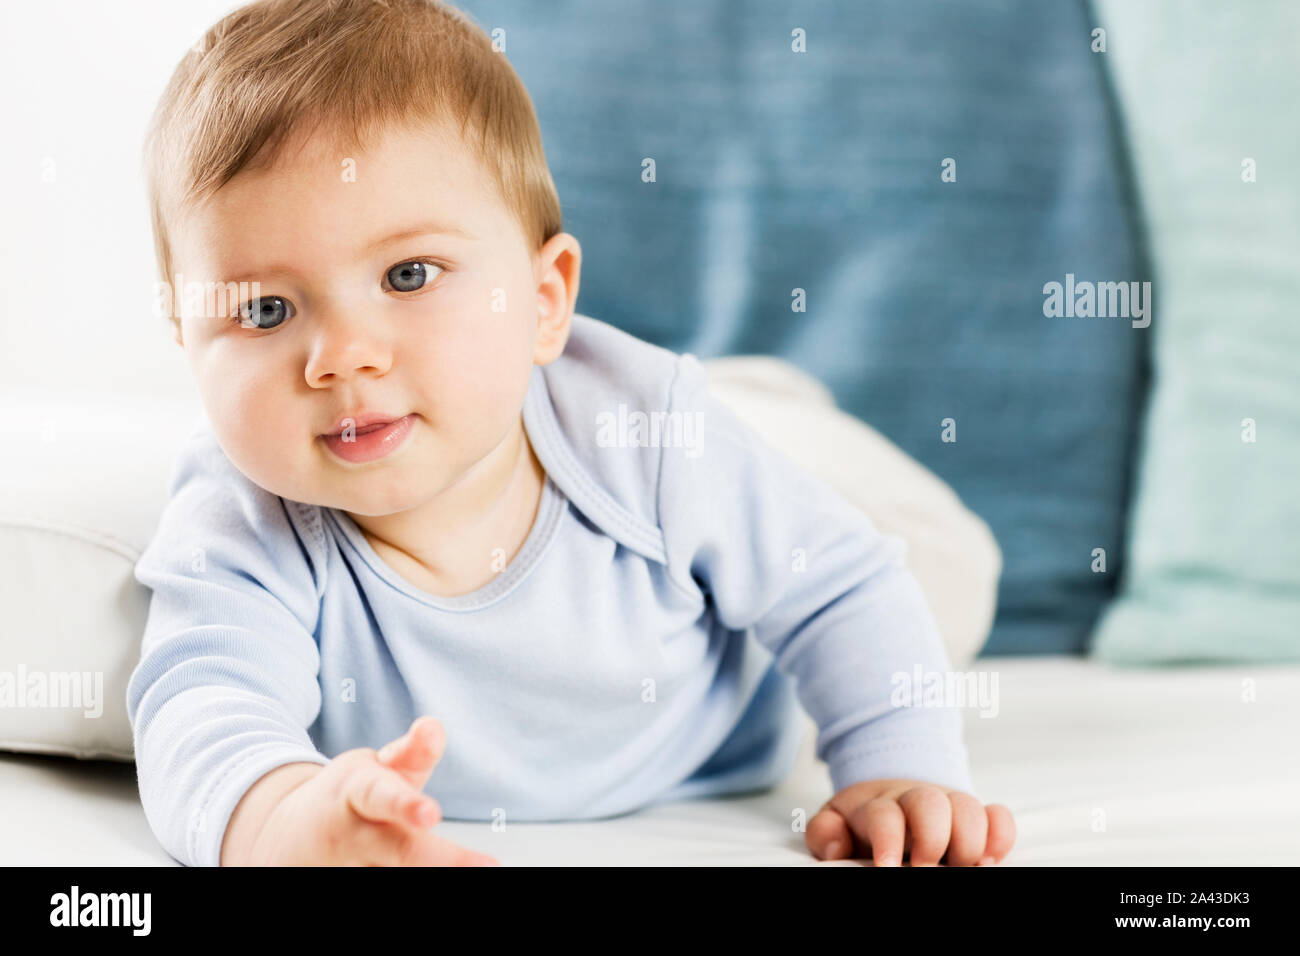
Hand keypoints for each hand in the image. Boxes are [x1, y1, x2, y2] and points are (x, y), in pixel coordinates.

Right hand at [246, 716, 499, 865]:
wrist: (287, 837)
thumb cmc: (352, 797)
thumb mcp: (377, 770)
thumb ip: (413, 753)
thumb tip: (434, 726)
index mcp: (359, 793)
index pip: (383, 796)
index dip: (407, 805)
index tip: (431, 814)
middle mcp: (354, 835)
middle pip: (399, 850)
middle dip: (438, 857)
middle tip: (481, 860)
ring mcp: (347, 865)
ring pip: (385, 873)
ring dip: (428, 871)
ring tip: (477, 868)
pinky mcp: (341, 883)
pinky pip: (375, 885)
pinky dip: (405, 884)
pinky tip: (449, 896)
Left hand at [805, 778, 1014, 865]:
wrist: (890, 794)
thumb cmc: (862, 820)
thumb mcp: (834, 822)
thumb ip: (826, 832)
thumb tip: (837, 846)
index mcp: (879, 804)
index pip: (885, 814)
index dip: (888, 840)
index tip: (887, 868)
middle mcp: (916, 800)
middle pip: (930, 802)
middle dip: (932, 838)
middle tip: (925, 869)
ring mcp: (949, 805)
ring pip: (967, 806)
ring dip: (970, 839)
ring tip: (964, 868)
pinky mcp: (975, 817)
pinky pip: (998, 815)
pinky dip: (1000, 834)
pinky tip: (991, 858)